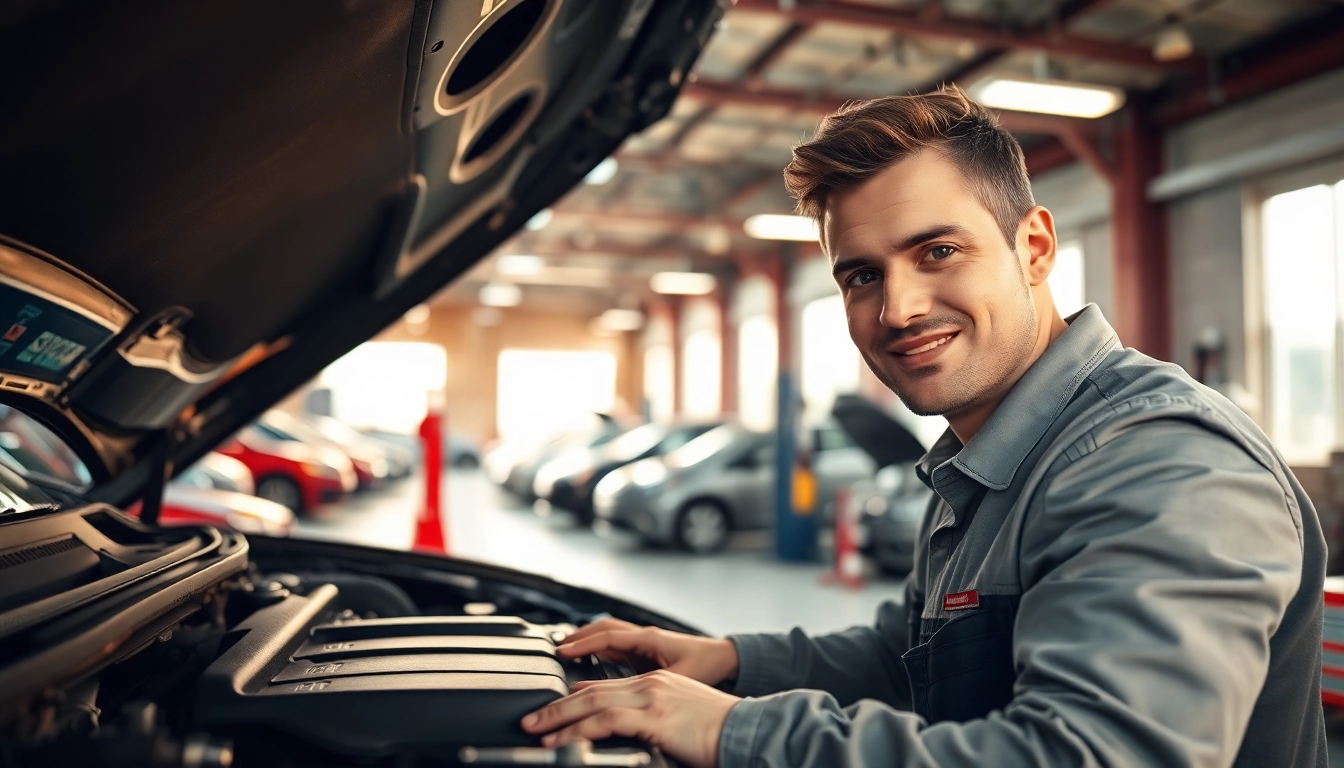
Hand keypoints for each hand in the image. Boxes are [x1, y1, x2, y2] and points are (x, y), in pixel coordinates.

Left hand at [521, 670, 738, 767]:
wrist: (751, 731)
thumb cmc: (723, 733)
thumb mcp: (682, 720)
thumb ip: (654, 722)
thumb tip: (632, 734)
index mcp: (658, 682)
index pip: (607, 685)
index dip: (576, 697)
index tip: (554, 709)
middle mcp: (652, 684)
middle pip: (592, 690)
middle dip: (557, 706)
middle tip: (532, 719)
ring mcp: (652, 698)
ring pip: (591, 702)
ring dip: (558, 718)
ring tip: (535, 731)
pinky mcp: (655, 718)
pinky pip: (605, 721)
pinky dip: (577, 730)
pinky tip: (561, 740)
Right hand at [556, 618, 739, 685]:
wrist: (727, 659)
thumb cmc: (707, 665)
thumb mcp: (676, 679)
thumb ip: (647, 686)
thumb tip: (621, 696)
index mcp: (648, 638)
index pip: (607, 636)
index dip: (582, 644)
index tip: (562, 651)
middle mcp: (644, 635)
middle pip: (602, 629)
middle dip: (578, 636)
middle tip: (556, 647)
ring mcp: (645, 640)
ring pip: (609, 633)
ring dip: (587, 638)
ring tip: (567, 648)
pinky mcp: (648, 649)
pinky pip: (617, 642)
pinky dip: (599, 646)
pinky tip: (591, 656)